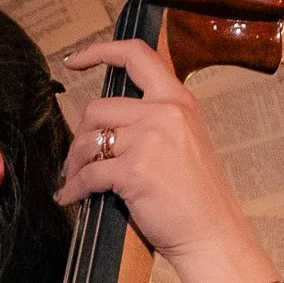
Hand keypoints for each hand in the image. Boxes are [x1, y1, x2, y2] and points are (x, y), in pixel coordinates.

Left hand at [54, 37, 283, 282]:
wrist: (212, 231)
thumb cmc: (195, 195)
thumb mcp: (183, 141)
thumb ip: (153, 122)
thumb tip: (106, 123)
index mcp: (178, 101)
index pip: (137, 56)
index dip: (100, 51)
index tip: (75, 60)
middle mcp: (164, 112)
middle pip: (98, 108)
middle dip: (81, 136)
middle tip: (78, 158)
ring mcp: (149, 139)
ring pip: (89, 139)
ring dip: (75, 161)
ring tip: (75, 178)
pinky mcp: (134, 169)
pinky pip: (88, 174)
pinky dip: (74, 187)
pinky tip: (70, 196)